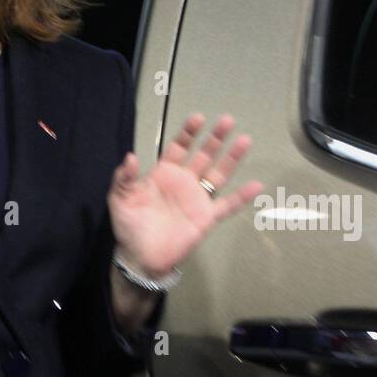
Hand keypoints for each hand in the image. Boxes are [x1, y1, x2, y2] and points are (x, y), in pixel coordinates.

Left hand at [108, 112, 263, 276]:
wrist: (141, 257)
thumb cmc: (129, 225)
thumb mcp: (120, 199)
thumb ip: (124, 178)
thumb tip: (130, 156)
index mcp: (164, 173)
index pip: (179, 147)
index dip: (188, 132)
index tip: (199, 118)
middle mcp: (184, 181)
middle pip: (203, 155)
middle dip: (215, 138)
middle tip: (228, 120)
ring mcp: (197, 199)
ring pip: (218, 174)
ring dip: (231, 158)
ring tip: (245, 140)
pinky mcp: (206, 218)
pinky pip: (227, 206)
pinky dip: (241, 197)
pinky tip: (256, 185)